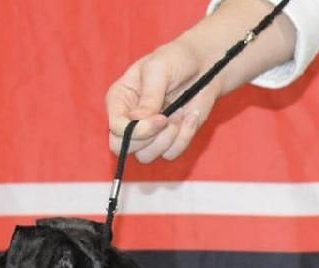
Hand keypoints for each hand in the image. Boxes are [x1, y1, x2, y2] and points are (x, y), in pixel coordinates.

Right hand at [106, 39, 218, 163]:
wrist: (203, 66)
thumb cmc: (176, 60)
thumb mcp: (159, 69)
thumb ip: (149, 96)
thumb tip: (139, 120)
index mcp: (119, 99)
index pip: (115, 128)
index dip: (136, 130)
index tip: (161, 118)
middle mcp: (129, 120)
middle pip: (122, 148)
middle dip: (148, 138)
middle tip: (168, 119)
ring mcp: (148, 133)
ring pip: (145, 156)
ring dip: (167, 140)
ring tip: (179, 115)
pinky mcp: (168, 140)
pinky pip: (170, 155)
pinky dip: (184, 138)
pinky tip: (191, 117)